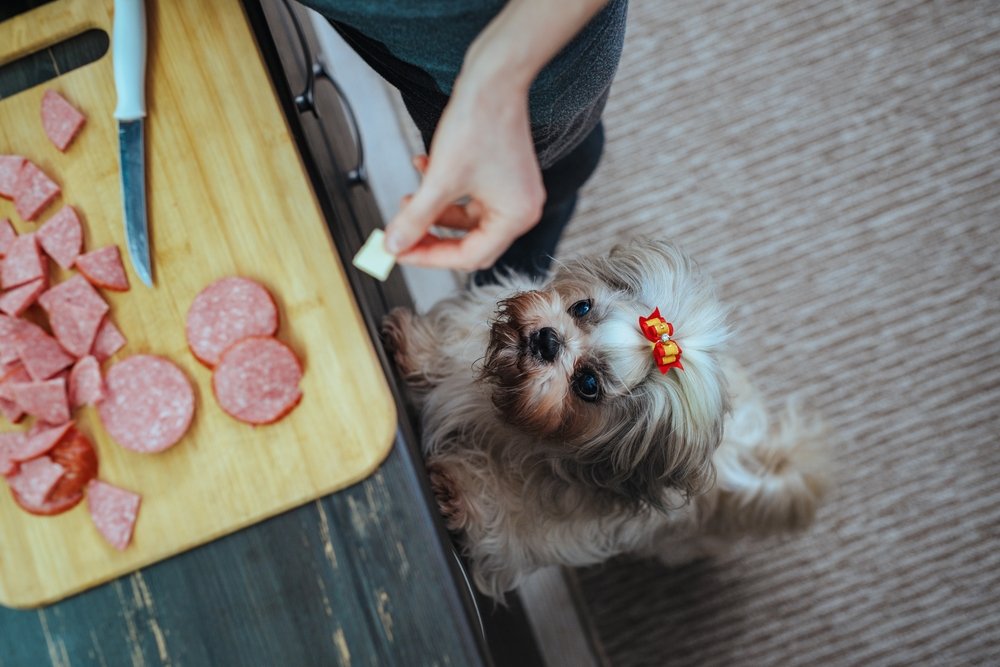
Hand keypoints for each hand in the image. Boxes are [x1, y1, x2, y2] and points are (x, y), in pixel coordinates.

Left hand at [383, 73, 545, 271]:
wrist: (494, 78)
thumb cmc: (478, 123)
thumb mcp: (439, 179)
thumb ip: (415, 218)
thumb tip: (394, 246)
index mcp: (516, 217)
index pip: (468, 256)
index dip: (429, 257)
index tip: (399, 252)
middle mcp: (521, 208)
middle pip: (469, 241)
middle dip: (432, 236)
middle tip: (402, 236)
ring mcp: (513, 190)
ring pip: (466, 217)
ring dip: (434, 210)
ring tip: (405, 199)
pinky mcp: (502, 173)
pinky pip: (470, 195)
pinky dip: (445, 189)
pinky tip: (422, 168)